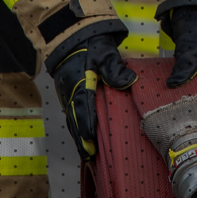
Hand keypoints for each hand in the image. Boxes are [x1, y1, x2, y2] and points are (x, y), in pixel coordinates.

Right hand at [50, 27, 136, 158]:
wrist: (73, 38)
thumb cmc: (92, 46)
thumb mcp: (105, 53)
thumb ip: (115, 69)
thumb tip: (128, 81)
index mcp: (79, 84)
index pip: (82, 109)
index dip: (86, 127)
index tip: (90, 143)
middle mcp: (70, 93)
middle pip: (75, 121)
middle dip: (81, 141)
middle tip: (90, 158)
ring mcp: (68, 96)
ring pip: (72, 120)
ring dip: (79, 138)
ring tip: (88, 156)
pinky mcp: (70, 96)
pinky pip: (73, 116)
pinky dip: (78, 129)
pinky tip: (85, 139)